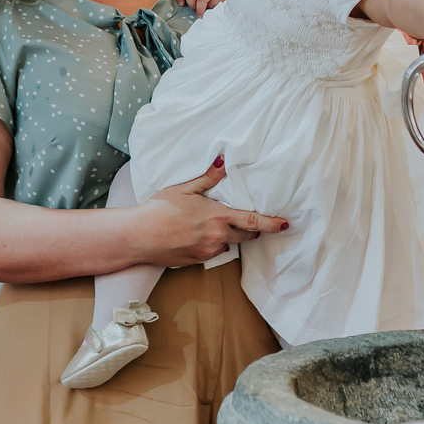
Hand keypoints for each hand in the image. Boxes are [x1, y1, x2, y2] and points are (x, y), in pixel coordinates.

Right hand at [140, 160, 288, 266]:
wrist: (138, 236)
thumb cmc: (159, 209)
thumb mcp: (184, 188)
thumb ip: (208, 178)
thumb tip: (223, 162)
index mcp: (217, 216)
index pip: (253, 220)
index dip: (272, 223)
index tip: (285, 224)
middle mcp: (217, 236)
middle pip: (246, 235)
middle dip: (252, 229)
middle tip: (253, 223)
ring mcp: (207, 251)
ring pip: (228, 244)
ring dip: (229, 236)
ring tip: (218, 226)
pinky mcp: (196, 261)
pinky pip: (213, 252)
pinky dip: (213, 244)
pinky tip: (199, 236)